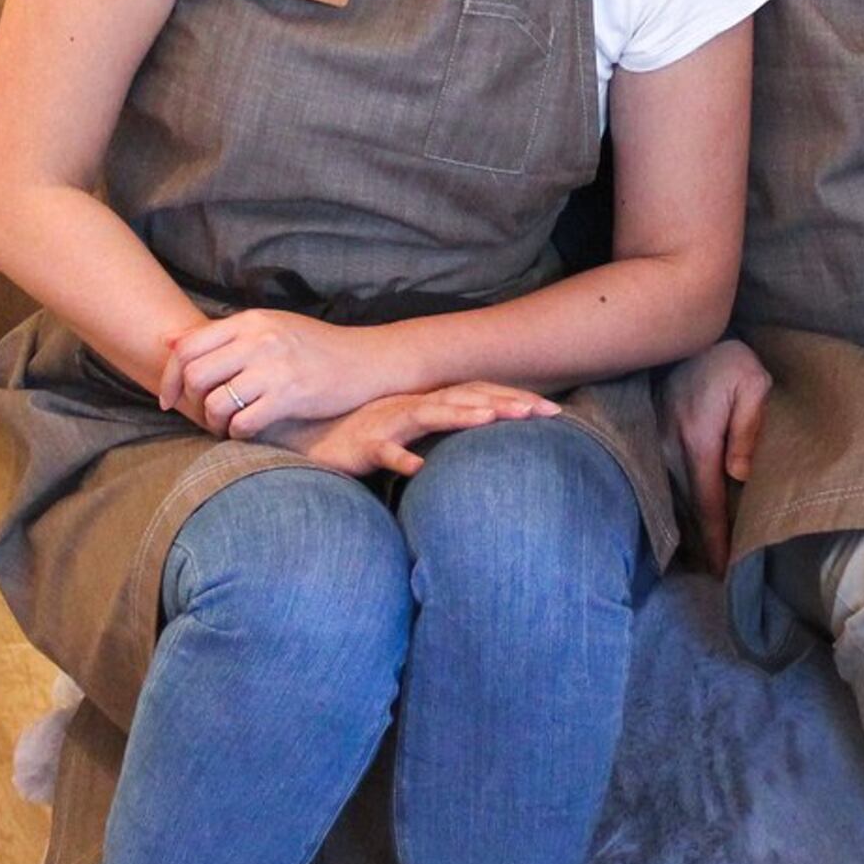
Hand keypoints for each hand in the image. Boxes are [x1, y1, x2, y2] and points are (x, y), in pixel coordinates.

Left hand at [162, 310, 409, 438]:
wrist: (365, 360)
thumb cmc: (313, 346)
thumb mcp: (268, 327)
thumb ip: (222, 335)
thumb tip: (168, 341)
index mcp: (250, 320)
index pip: (188, 346)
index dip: (169, 376)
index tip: (169, 397)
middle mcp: (259, 340)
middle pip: (196, 375)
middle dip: (191, 402)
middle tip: (201, 414)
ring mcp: (274, 368)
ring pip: (217, 402)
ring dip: (214, 422)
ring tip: (224, 426)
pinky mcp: (290, 396)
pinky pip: (244, 423)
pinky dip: (238, 434)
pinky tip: (246, 432)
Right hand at [269, 383, 557, 478]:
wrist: (309, 438)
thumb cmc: (363, 436)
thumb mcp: (411, 431)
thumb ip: (442, 428)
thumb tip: (484, 435)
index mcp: (426, 402)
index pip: (478, 395)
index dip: (514, 399)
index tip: (553, 410)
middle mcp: (412, 406)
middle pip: (465, 399)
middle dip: (505, 403)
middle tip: (543, 411)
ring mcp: (388, 422)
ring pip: (429, 415)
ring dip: (460, 416)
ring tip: (491, 420)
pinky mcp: (364, 445)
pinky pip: (384, 452)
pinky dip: (401, 458)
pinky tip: (419, 468)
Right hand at [664, 338, 770, 573]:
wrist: (687, 326)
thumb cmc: (732, 360)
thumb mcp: (754, 384)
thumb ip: (749, 428)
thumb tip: (740, 475)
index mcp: (696, 439)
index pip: (708, 502)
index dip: (716, 539)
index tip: (723, 571)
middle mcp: (668, 446)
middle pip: (683, 508)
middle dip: (697, 545)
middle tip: (712, 581)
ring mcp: (655, 441)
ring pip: (669, 498)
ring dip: (682, 530)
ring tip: (696, 563)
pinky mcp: (650, 436)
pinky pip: (661, 481)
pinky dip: (671, 507)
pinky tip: (679, 526)